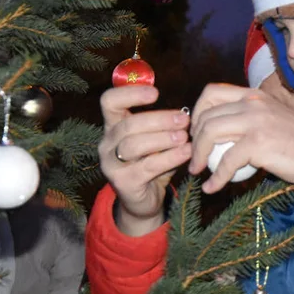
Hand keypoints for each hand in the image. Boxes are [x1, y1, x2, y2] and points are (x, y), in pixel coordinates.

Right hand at [98, 86, 191, 235]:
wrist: (144, 200)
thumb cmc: (152, 162)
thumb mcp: (156, 140)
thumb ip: (164, 126)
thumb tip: (184, 112)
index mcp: (113, 126)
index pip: (109, 102)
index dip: (129, 93)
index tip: (156, 93)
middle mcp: (107, 143)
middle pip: (128, 124)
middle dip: (159, 120)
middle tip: (184, 120)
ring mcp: (111, 164)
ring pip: (134, 145)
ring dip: (163, 138)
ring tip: (185, 137)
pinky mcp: (123, 183)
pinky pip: (147, 167)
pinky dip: (170, 157)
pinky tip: (186, 153)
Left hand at [189, 83, 293, 193]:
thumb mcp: (271, 117)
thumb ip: (248, 118)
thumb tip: (221, 130)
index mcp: (255, 95)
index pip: (211, 92)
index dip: (197, 112)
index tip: (197, 133)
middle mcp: (253, 102)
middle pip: (206, 115)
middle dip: (194, 138)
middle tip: (196, 156)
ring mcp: (256, 121)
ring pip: (210, 133)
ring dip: (198, 156)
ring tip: (198, 171)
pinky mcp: (259, 144)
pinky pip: (226, 161)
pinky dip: (215, 177)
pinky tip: (212, 187)